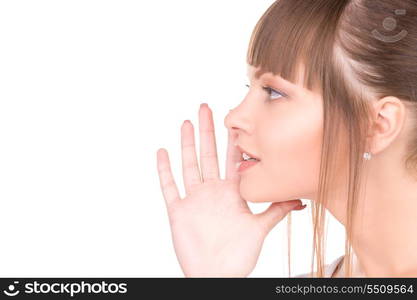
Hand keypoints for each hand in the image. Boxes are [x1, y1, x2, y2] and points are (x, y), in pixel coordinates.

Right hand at [156, 103, 304, 276]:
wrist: (217, 275)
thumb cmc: (238, 255)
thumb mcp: (260, 229)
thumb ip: (276, 210)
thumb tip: (299, 199)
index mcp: (231, 192)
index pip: (232, 159)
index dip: (232, 139)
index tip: (234, 119)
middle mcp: (212, 191)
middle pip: (208, 154)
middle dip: (207, 131)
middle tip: (205, 107)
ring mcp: (195, 199)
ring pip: (189, 165)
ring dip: (187, 144)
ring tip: (187, 123)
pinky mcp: (179, 210)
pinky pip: (169, 186)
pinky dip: (165, 170)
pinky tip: (162, 152)